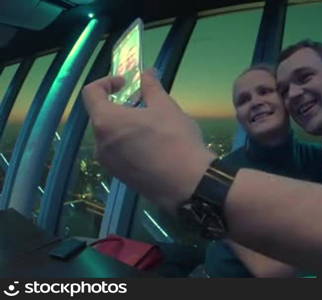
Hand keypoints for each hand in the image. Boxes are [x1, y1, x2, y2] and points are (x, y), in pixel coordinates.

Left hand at [82, 69, 215, 212]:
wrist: (188, 183)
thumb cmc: (175, 139)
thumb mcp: (166, 107)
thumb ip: (151, 87)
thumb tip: (147, 73)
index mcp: (106, 122)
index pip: (90, 93)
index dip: (106, 82)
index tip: (127, 83)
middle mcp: (100, 144)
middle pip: (101, 116)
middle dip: (120, 105)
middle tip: (145, 104)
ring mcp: (109, 164)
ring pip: (111, 136)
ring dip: (125, 125)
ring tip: (151, 126)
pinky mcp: (120, 178)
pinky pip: (119, 153)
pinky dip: (129, 143)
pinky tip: (153, 146)